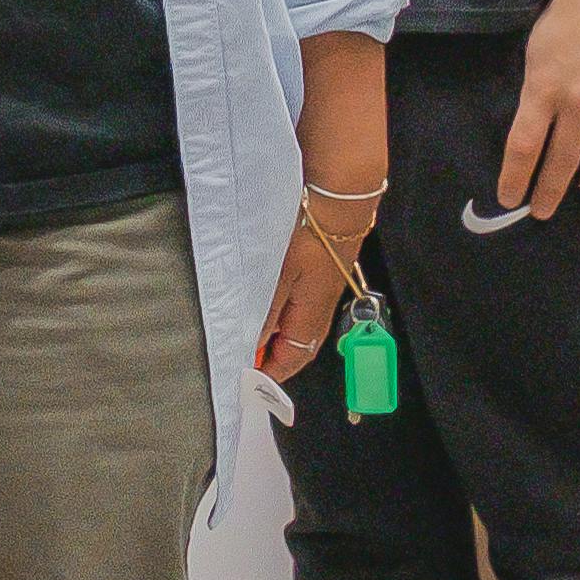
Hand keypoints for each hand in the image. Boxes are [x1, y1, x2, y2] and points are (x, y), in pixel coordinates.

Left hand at [258, 188, 372, 382]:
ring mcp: (322, 291)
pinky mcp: (319, 275)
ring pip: (297, 326)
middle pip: (297, 346)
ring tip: (247, 337)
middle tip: (243, 360)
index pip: (293, 358)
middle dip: (272, 358)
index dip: (271, 372)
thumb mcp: (276, 277)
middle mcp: (321, 308)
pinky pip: (299, 306)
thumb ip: (265, 312)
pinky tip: (264, 307)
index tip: (247, 380)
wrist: (336, 200)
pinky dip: (281, 316)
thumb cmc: (307, 236)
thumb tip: (255, 345)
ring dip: (275, 336)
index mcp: (312, 315)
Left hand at [500, 0, 579, 216]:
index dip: (515, 178)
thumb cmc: (569, 13)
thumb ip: (535, 89)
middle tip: (542, 211)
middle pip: (561, 161)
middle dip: (549, 191)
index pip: (523, 148)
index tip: (509, 198)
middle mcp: (579, 104)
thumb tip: (533, 120)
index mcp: (543, 90)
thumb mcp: (535, 50)